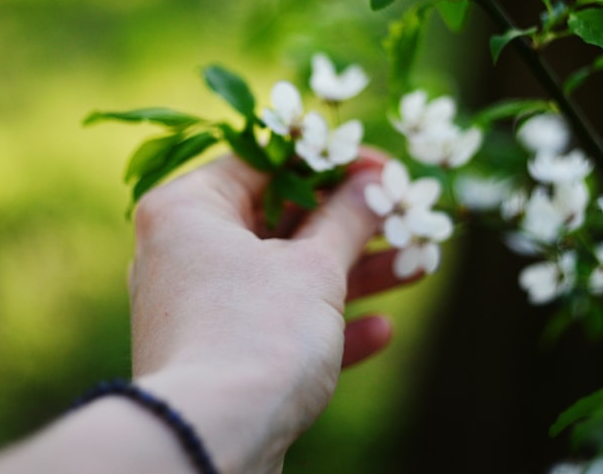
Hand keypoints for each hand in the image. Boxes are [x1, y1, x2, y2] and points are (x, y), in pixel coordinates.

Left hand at [129, 150, 411, 471]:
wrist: (211, 442)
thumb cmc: (256, 337)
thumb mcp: (314, 268)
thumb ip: (348, 218)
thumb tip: (374, 183)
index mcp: (189, 208)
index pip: (268, 160)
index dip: (334, 160)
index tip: (386, 168)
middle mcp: (185, 251)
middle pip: (281, 219)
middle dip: (351, 225)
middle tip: (406, 216)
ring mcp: (200, 305)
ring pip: (286, 274)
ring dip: (353, 274)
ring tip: (417, 267)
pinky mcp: (218, 355)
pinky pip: (277, 324)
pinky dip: (326, 325)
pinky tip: (382, 330)